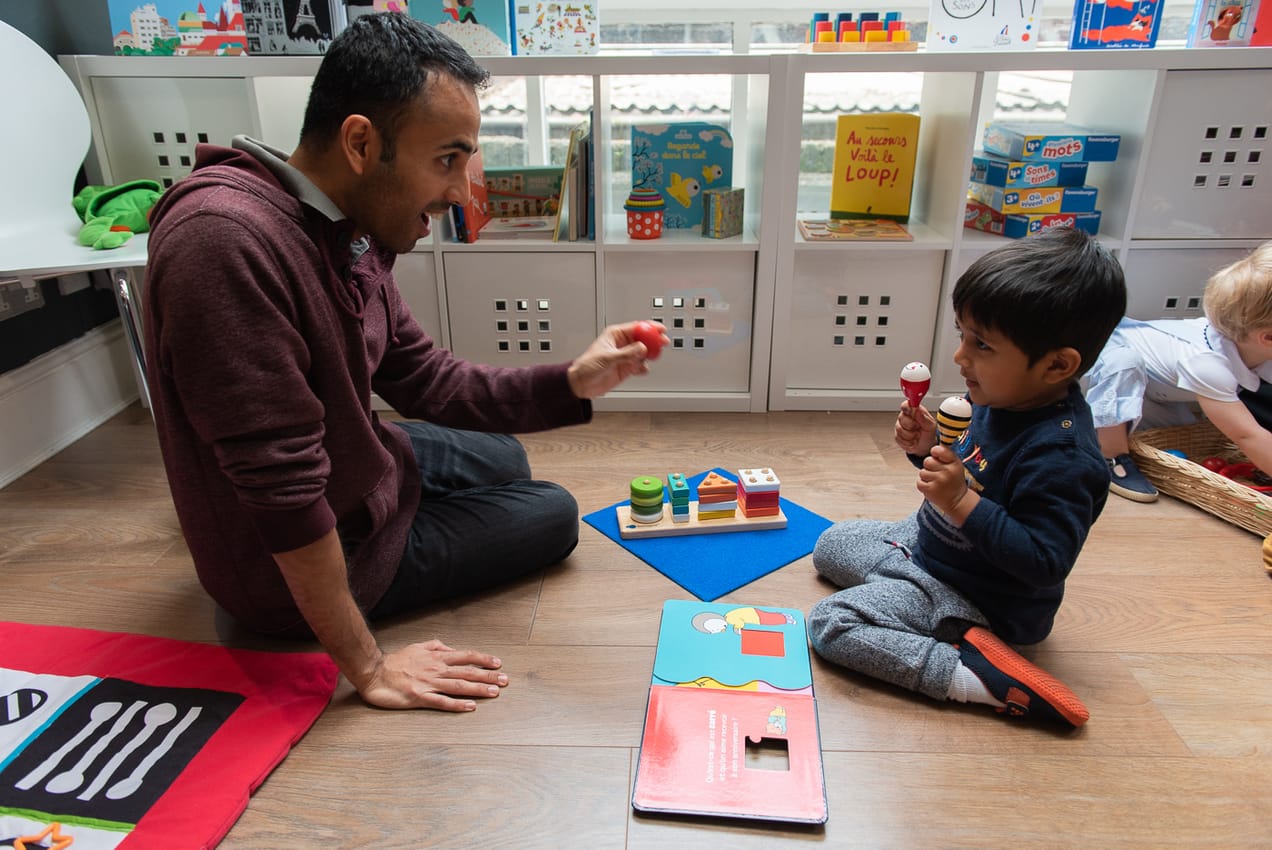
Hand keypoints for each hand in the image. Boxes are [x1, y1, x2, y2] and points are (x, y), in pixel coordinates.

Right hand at [357, 639, 508, 710]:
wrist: (374, 673)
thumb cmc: (396, 662)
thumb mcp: (418, 647)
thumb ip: (435, 646)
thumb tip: (449, 647)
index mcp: (437, 657)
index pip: (466, 656)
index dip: (483, 659)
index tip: (498, 663)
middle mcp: (436, 669)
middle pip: (467, 672)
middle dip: (488, 675)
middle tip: (505, 680)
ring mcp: (429, 683)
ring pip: (459, 686)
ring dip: (478, 689)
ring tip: (494, 692)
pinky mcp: (420, 697)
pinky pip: (442, 702)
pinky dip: (457, 704)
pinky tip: (470, 707)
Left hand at [566, 321, 667, 398]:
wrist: (581, 383)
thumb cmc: (586, 366)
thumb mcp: (607, 357)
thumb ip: (626, 353)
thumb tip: (642, 348)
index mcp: (616, 334)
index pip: (637, 327)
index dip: (650, 327)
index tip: (660, 330)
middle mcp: (622, 344)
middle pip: (644, 339)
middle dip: (654, 341)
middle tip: (662, 343)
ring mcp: (626, 356)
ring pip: (644, 353)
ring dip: (648, 357)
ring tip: (643, 362)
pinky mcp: (627, 368)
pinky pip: (641, 366)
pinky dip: (643, 368)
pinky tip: (639, 370)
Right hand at [896, 400, 936, 454]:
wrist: (926, 446)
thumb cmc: (928, 433)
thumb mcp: (931, 425)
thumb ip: (924, 418)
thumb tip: (917, 410)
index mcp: (914, 411)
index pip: (906, 404)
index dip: (906, 407)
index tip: (910, 412)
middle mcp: (905, 417)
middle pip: (901, 417)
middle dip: (911, 425)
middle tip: (918, 428)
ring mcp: (900, 426)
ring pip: (899, 429)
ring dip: (910, 435)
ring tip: (917, 436)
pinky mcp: (897, 435)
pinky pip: (898, 438)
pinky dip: (908, 442)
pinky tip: (913, 441)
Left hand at [917, 444, 972, 519]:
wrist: (957, 500)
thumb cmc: (954, 480)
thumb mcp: (955, 465)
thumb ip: (945, 455)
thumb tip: (934, 445)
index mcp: (954, 463)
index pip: (939, 450)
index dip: (935, 452)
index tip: (936, 455)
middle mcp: (947, 471)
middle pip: (927, 461)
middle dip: (929, 466)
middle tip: (937, 472)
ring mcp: (939, 481)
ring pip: (922, 472)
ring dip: (926, 477)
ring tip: (935, 481)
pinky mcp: (930, 490)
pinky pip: (919, 482)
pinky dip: (923, 485)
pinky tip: (932, 487)